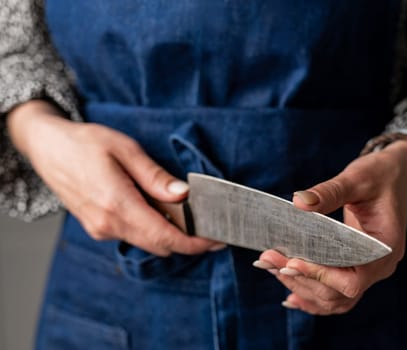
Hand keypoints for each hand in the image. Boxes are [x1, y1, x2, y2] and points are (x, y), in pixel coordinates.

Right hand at [7, 100, 222, 255]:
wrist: (47, 147)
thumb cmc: (85, 143)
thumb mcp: (125, 149)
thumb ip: (155, 176)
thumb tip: (184, 195)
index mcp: (117, 204)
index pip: (165, 237)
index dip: (194, 243)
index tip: (216, 241)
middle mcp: (107, 224)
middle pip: (159, 245)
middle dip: (188, 241)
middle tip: (211, 227)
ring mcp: (100, 229)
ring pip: (147, 243)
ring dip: (171, 236)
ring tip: (190, 217)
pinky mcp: (97, 227)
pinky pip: (133, 236)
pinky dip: (153, 230)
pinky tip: (163, 212)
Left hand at [254, 140, 406, 314]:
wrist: (395, 176)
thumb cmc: (380, 175)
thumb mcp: (357, 178)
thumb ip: (329, 191)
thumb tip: (298, 202)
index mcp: (385, 248)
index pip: (352, 280)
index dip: (320, 275)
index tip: (290, 262)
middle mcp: (379, 267)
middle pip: (337, 293)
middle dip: (300, 278)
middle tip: (267, 258)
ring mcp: (369, 271)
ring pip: (333, 297)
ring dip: (301, 287)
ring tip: (272, 268)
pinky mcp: (357, 268)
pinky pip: (335, 293)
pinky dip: (312, 294)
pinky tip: (290, 294)